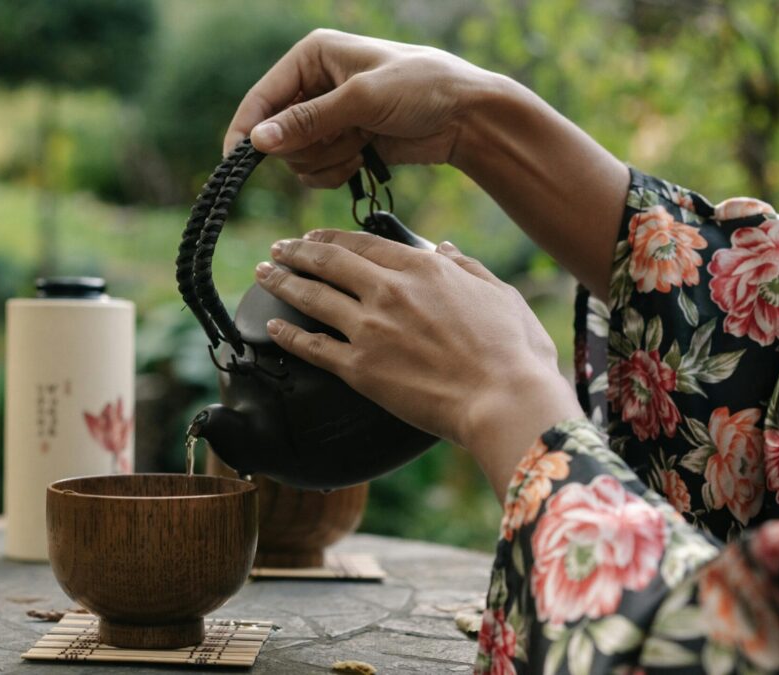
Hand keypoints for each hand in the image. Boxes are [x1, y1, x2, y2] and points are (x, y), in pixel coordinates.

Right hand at [223, 29, 494, 187]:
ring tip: (359, 146)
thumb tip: (258, 142)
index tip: (237, 162)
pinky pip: (314, 171)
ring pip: (295, 157)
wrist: (465, 117)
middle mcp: (314, 84)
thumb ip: (308, 121)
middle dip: (305, 147)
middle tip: (340, 141)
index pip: (262, 96)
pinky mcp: (341, 143)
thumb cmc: (422, 89)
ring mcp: (327, 116)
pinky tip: (361, 160)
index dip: (247, 129)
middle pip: (275, 133)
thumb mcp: (361, 100)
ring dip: (325, 161)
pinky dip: (334, 172)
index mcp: (312, 56)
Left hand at [255, 230, 582, 494]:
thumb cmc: (513, 352)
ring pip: (312, 297)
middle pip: (328, 261)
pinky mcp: (359, 368)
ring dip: (282, 282)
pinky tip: (273, 327)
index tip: (314, 237)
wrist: (504, 400)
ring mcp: (369, 328)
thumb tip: (443, 248)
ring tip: (264, 274)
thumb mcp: (499, 294)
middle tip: (278, 248)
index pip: (363, 243)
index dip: (332, 237)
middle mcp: (388, 291)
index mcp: (422, 268)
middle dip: (297, 251)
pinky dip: (287, 334)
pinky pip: (311, 346)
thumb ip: (466, 267)